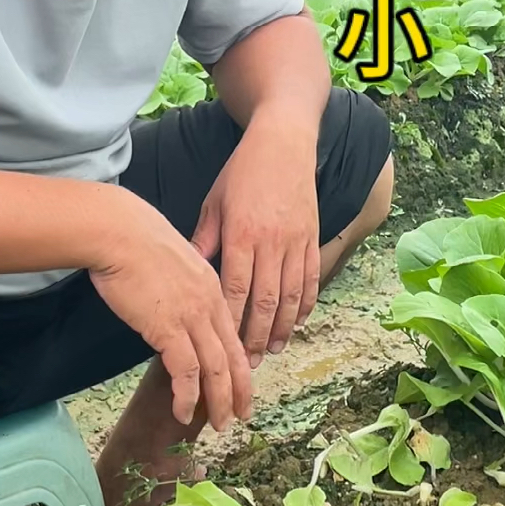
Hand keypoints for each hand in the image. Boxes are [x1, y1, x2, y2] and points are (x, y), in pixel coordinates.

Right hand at [89, 192, 251, 429]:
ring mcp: (191, 317)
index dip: (241, 364)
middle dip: (241, 390)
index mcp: (212, 288)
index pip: (234, 334)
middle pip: (234, 356)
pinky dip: (188, 396)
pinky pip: (186, 371)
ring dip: (220, 401)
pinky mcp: (168, 328)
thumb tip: (176, 305)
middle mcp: (209, 305)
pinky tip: (184, 412)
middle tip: (242, 415)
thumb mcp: (173, 261)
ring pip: (216, 368)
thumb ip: (183, 286)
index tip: (242, 384)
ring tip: (220, 423)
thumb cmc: (135, 242)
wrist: (119, 232)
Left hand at [191, 116, 320, 367]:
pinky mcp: (312, 235)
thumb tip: (191, 271)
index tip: (224, 347)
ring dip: (283, 327)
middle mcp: (271, 241)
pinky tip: (298, 322)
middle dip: (257, 336)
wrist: (284, 141)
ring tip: (273, 350)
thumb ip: (205, 238)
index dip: (232, 322)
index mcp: (241, 233)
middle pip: (265, 301)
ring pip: (291, 295)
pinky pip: (311, 277)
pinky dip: (305, 303)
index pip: (236, 288)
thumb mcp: (215, 201)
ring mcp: (296, 239)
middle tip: (248, 364)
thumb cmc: (242, 170)